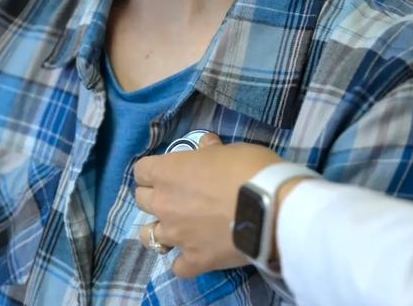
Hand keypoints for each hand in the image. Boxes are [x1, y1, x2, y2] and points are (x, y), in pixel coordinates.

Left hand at [134, 133, 283, 277]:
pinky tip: (195, 255)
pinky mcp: (194, 260)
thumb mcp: (230, 150)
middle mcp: (164, 204)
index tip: (167, 172)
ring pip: (148, 236)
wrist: (271, 208)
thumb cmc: (249, 170)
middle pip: (141, 200)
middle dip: (155, 197)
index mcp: (168, 172)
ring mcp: (176, 235)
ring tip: (176, 229)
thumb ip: (210, 150)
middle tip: (175, 197)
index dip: (153, 170)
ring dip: (159, 230)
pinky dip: (184, 262)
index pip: (141, 170)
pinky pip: (177, 267)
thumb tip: (206, 144)